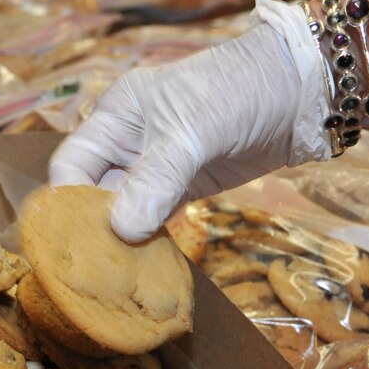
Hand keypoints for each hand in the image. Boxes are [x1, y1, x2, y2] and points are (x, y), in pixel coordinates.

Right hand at [49, 0, 330, 242]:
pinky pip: (153, 220)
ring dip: (120, 240)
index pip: (71, 164)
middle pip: (92, 193)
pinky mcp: (181, 189)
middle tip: (91, 269)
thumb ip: (155, 179)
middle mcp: (125, 144)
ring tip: (113, 277)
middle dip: (91, 228)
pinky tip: (144, 265)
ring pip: (122, 211)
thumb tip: (122, 230)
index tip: (69, 240)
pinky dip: (148, 241)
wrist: (302, 92)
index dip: (66, 201)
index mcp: (114, 118)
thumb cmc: (239, 91)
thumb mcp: (191, 131)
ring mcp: (154, 169)